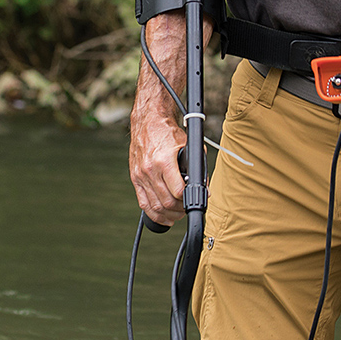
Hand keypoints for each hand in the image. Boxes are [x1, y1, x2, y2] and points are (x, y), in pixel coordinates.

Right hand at [129, 111, 186, 227]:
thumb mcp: (189, 146)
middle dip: (179, 210)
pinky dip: (154, 214)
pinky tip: (164, 217)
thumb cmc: (169, 133)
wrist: (148, 122)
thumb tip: (205, 189)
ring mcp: (141, 175)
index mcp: (164, 161)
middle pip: (166, 201)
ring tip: (178, 214)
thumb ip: (197, 168)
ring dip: (168, 214)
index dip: (188, 200)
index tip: (195, 200)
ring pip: (155, 206)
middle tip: (187, 209)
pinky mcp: (135, 178)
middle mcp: (150, 170)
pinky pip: (143, 203)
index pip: (177, 191)